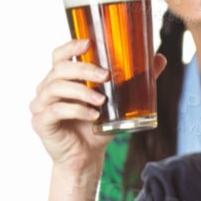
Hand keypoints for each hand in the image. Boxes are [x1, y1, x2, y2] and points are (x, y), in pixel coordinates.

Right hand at [30, 39, 165, 173]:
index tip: (89, 43)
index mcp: (62, 79)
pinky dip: (76, 111)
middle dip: (84, 70)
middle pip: (59, 69)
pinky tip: (93, 116)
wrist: (86, 157)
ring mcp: (40, 105)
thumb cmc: (99, 126)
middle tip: (106, 76)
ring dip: (81, 91)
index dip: (71, 46)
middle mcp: (47, 88)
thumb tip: (159, 58)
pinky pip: (55, 111)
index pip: (59, 56)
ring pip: (55, 88)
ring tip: (102, 100)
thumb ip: (136, 80)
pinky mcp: (41, 122)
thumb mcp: (120, 101)